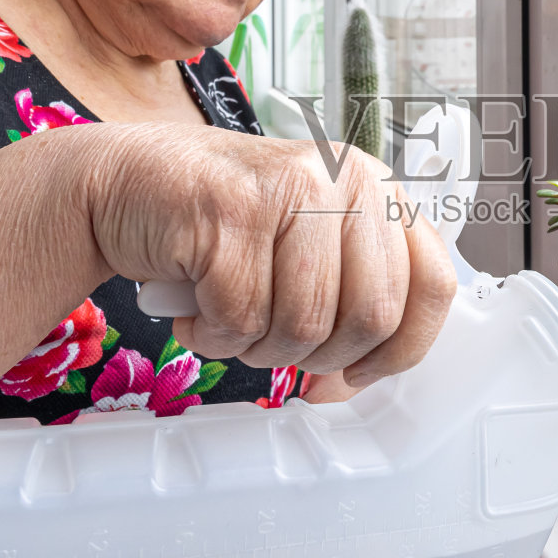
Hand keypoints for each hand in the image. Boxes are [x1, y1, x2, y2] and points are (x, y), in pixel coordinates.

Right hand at [84, 123, 456, 386]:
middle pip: (372, 316)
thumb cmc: (218, 226)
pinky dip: (212, 334)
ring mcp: (290, 187)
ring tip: (227, 316)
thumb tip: (363, 380)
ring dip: (257, 346)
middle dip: (316, 355)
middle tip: (271, 340)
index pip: (433, 284)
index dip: (399, 349)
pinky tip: (196, 307)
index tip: (355, 372)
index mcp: (377, 189)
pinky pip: (242, 317)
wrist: (123, 184)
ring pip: (306, 324)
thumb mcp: (305, 250)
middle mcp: (345, 177)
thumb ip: (350, 299)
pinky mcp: (232, 209)